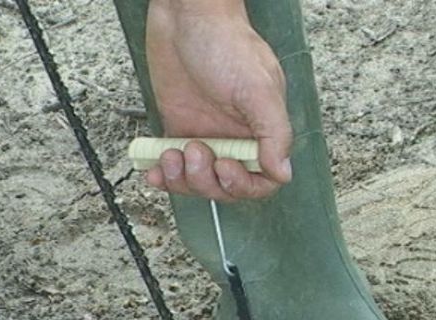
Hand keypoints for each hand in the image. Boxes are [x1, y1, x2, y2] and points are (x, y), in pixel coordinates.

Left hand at [144, 0, 292, 200]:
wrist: (185, 16)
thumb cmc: (225, 42)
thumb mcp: (258, 89)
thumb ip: (274, 133)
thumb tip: (283, 172)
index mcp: (260, 131)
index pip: (261, 180)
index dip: (243, 185)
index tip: (224, 167)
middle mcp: (234, 137)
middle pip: (224, 186)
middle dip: (206, 180)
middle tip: (194, 149)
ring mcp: (206, 135)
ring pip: (197, 181)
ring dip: (181, 179)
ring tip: (171, 154)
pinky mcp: (178, 128)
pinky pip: (172, 167)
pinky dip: (162, 175)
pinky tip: (153, 170)